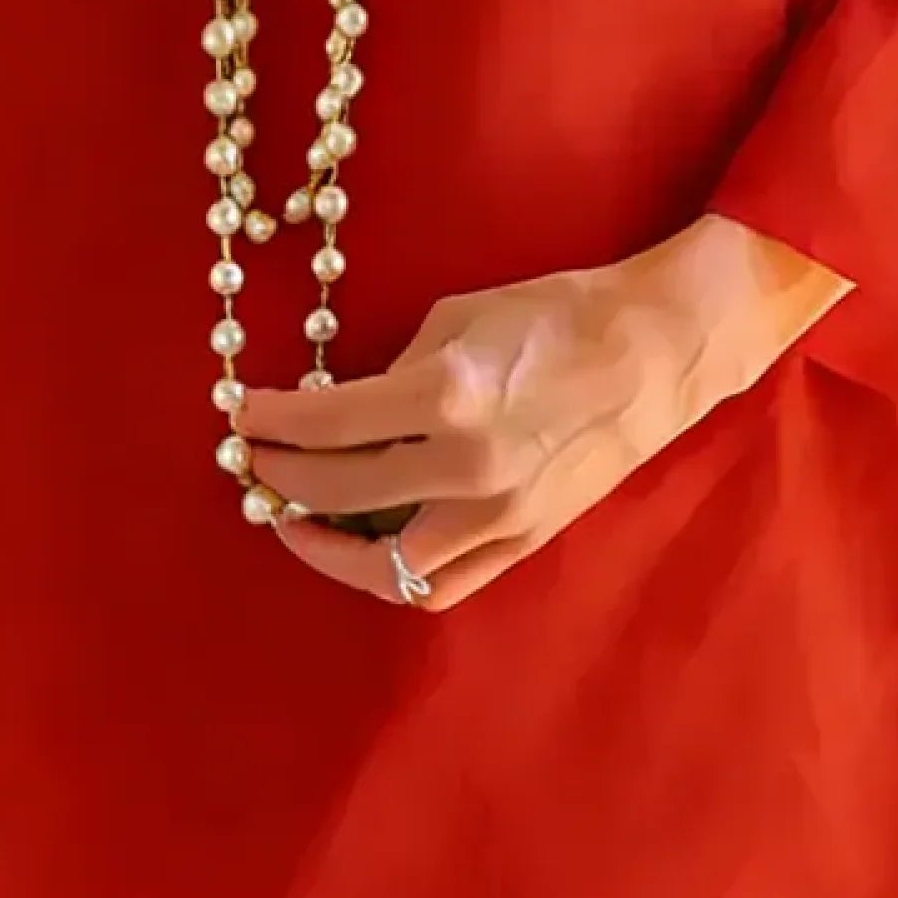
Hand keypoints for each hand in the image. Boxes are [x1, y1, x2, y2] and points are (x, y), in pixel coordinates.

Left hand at [236, 216, 849, 611]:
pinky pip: (440, 583)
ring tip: (294, 515)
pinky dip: (389, 571)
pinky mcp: (524, 541)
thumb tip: (335, 409)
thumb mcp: (458, 317)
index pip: (328, 423)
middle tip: (252, 461)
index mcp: (448, 395)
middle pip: (341, 489)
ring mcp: (499, 515)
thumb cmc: (558, 315)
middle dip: (282, 476)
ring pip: (384, 563)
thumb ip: (392, 369)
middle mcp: (468, 466)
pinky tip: (359, 546)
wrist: (658, 352)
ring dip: (325, 543)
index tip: (240, 415)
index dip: (271, 422)